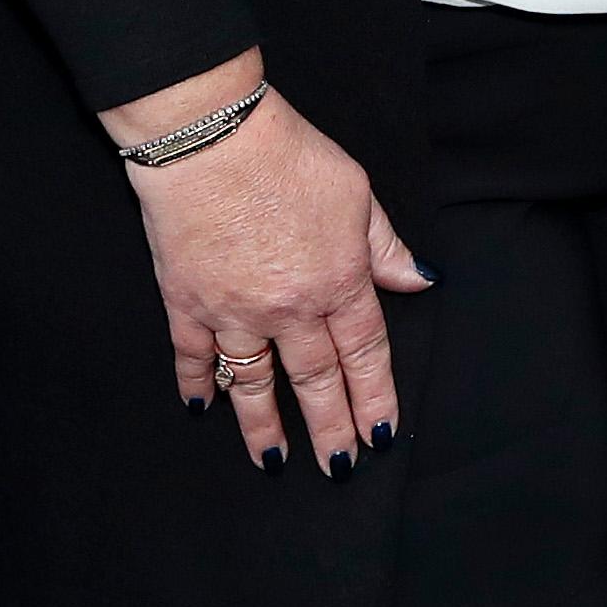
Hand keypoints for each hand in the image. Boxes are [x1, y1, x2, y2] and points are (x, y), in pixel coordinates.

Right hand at [113, 53, 431, 473]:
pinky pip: (194, 355)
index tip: (381, 434)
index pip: (365, 354)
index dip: (375, 397)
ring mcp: (235, 310)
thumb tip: (419, 281)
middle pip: (316, 381)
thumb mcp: (357, 193)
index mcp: (339, 281)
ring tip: (274, 461)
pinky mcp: (188, 301)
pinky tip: (201, 408)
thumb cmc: (289, 154)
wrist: (213, 138)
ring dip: (264, 427)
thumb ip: (385, 247)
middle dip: (331, 429)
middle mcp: (290, 308)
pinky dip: (198, 384)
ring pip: (254, 383)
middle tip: (338, 468)